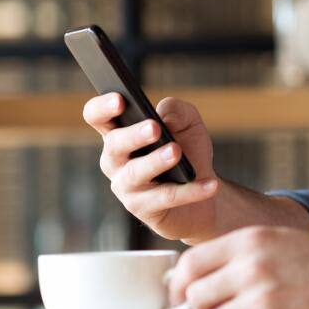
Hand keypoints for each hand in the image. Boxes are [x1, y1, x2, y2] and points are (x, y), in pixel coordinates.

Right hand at [85, 93, 220, 241]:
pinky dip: (190, 191)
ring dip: (156, 161)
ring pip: (135, 173)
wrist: (204, 191)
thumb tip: (165, 116)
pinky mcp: (143, 209)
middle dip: (134, 135)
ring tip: (176, 151)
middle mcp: (115, 160)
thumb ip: (178, 111)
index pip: (98, 116)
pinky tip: (210, 183)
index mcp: (120, 133)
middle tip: (155, 127)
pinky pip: (165, 198)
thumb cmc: (189, 151)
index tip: (120, 99)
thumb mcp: (189, 124)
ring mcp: (126, 186)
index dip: (103, 107)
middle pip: (115, 144)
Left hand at [167, 226, 308, 308]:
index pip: (190, 264)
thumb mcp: (278, 240)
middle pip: (196, 298)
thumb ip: (237, 255)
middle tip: (228, 307)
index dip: (179, 285)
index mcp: (250, 240)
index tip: (180, 297)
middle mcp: (251, 268)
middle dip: (206, 307)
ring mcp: (262, 300)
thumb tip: (189, 278)